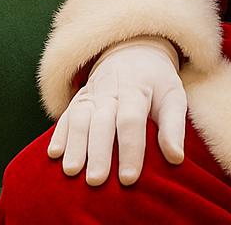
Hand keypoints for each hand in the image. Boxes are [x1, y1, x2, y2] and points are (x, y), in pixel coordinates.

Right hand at [47, 35, 186, 185]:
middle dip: (98, 153)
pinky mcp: (78, 100)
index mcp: (137, 92)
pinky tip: (54, 154)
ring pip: (79, 119)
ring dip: (74, 145)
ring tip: (72, 172)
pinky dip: (58, 134)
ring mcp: (91, 95)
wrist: (133, 51)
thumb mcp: (174, 96)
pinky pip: (65, 115)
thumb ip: (174, 127)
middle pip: (102, 123)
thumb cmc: (157, 82)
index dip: (130, 150)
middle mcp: (110, 93)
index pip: (131, 121)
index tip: (129, 178)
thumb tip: (176, 158)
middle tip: (96, 181)